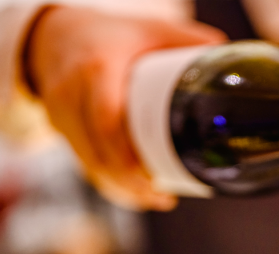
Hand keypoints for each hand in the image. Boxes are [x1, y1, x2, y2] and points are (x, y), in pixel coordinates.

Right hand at [26, 6, 225, 209]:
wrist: (54, 35)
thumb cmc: (108, 34)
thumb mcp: (147, 28)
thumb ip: (185, 38)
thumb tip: (224, 52)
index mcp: (97, 69)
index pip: (108, 123)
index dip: (128, 159)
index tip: (155, 179)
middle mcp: (72, 94)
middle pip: (98, 154)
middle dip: (130, 185)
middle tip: (162, 199)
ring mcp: (61, 115)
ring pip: (89, 165)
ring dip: (120, 190)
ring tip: (154, 200)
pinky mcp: (60, 130)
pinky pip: (83, 164)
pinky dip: (108, 183)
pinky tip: (131, 195)